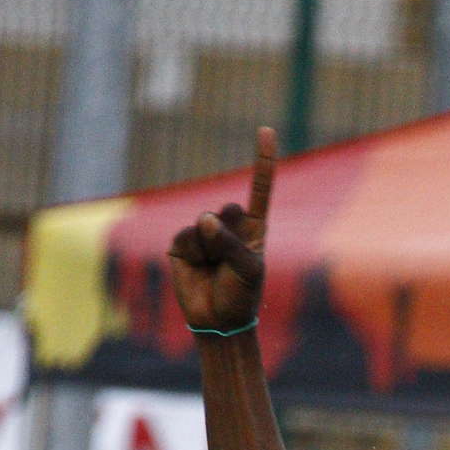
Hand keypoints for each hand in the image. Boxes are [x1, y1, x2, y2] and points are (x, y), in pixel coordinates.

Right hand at [168, 125, 276, 333]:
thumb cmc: (241, 295)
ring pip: (205, 224)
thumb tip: (203, 219)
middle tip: (230, 261)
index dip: (262, 160)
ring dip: (210, 249)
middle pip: (228, 209)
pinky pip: (187, 236)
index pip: (259, 189)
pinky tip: (197, 267)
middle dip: (228, 235)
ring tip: (214, 269)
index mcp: (253, 228)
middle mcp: (228, 225)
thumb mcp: (248, 268)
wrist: (218, 320)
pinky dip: (194, 252)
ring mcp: (204, 232)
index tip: (266, 129)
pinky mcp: (182, 243)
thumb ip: (230, 242)